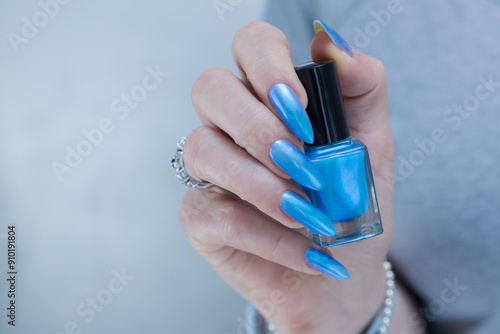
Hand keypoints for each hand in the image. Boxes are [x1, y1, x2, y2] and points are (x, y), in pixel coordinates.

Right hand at [179, 21, 393, 332]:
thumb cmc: (349, 206)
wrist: (344, 272)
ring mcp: (209, 172)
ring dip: (264, 184)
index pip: (249, 46)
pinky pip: (220, 215)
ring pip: (202, 148)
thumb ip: (361, 89)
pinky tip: (304, 249)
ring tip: (308, 214)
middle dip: (258, 126)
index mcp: (269, 99)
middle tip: (302, 163)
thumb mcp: (370, 144)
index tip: (302, 108)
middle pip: (210, 88)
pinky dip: (270, 236)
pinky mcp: (200, 218)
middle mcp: (231, 128)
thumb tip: (331, 41)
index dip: (268, 64)